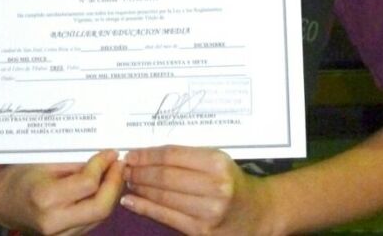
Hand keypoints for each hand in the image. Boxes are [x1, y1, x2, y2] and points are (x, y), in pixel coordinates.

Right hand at [0, 149, 124, 234]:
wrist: (2, 201)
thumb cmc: (21, 175)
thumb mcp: (44, 161)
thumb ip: (74, 163)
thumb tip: (103, 158)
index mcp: (45, 198)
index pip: (88, 184)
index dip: (103, 166)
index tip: (111, 153)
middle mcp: (54, 222)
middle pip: (100, 207)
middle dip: (115, 184)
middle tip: (120, 164)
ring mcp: (59, 235)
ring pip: (99, 217)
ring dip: (111, 194)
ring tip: (113, 173)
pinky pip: (91, 222)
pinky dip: (100, 204)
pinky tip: (102, 188)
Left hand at [121, 145, 274, 234]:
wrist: (258, 213)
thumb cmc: (232, 180)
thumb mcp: (217, 159)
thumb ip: (187, 156)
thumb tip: (147, 155)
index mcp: (217, 163)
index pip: (172, 156)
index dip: (147, 155)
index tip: (131, 154)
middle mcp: (214, 187)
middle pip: (165, 177)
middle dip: (140, 172)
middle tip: (124, 168)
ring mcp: (208, 212)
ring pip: (163, 197)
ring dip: (140, 189)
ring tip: (127, 181)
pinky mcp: (202, 232)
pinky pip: (166, 217)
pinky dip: (145, 208)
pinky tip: (131, 201)